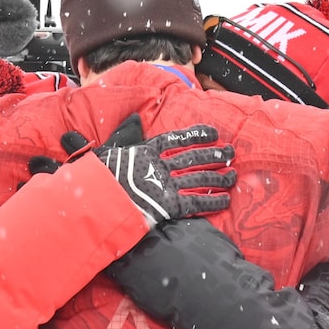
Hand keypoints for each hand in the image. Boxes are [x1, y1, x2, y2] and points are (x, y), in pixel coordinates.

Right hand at [29, 114, 235, 224]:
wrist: (94, 203)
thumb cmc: (95, 179)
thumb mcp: (104, 153)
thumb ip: (119, 138)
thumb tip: (126, 120)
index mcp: (145, 151)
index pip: (176, 138)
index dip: (197, 134)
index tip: (213, 132)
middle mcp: (159, 166)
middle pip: (194, 157)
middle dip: (215, 154)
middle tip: (231, 152)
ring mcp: (165, 186)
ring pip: (199, 178)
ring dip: (219, 176)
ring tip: (234, 174)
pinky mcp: (168, 207)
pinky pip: (196, 203)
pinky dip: (212, 201)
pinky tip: (225, 200)